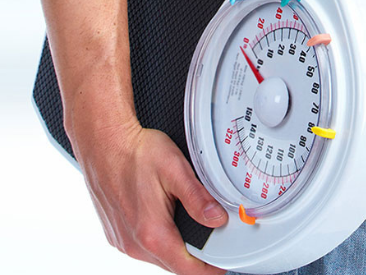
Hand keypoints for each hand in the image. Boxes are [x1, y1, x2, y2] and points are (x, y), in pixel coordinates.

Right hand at [70, 118, 228, 274]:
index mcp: (151, 233)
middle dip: (194, 256)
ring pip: (157, 256)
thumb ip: (199, 199)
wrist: (103, 142)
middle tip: (213, 239)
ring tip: (188, 224)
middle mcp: (133, 244)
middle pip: (173, 264)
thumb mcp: (176, 170)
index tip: (223, 264)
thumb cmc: (136, 152)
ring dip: (175, 246)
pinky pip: (142, 247)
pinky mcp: (115, 234)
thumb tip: (217, 219)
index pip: (187, 269)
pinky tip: (164, 218)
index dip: (209, 269)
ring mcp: (121, 240)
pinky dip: (157, 238)